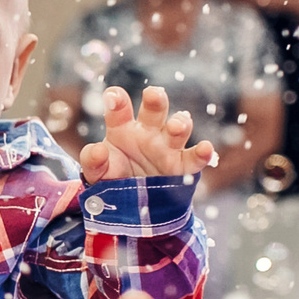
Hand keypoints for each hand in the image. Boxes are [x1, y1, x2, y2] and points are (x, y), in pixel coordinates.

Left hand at [75, 86, 216, 183]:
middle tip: (153, 94)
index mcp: (122, 128)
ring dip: (180, 124)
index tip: (113, 96)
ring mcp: (167, 148)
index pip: (119, 109)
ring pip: (178, 129)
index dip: (117, 100)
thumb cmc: (114, 178)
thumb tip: (98, 150)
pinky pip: (194, 158)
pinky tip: (206, 148)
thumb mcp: (97, 172)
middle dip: (156, 99)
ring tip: (177, 126)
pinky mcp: (183, 167)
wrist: (134, 204)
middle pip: (154, 110)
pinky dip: (203, 153)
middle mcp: (148, 132)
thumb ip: (92, 161)